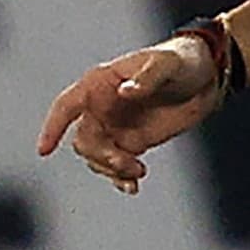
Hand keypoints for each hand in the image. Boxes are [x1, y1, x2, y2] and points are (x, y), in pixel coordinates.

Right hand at [36, 35, 225, 194]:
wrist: (205, 79)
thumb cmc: (182, 61)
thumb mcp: (167, 65)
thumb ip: (146, 78)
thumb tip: (124, 92)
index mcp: (100, 83)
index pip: (67, 105)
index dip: (53, 126)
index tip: (44, 150)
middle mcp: (101, 106)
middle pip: (84, 141)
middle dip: (102, 156)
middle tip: (130, 164)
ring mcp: (115, 126)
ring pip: (96, 157)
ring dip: (112, 170)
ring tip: (139, 172)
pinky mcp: (131, 143)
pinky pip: (115, 166)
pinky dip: (120, 179)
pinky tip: (132, 188)